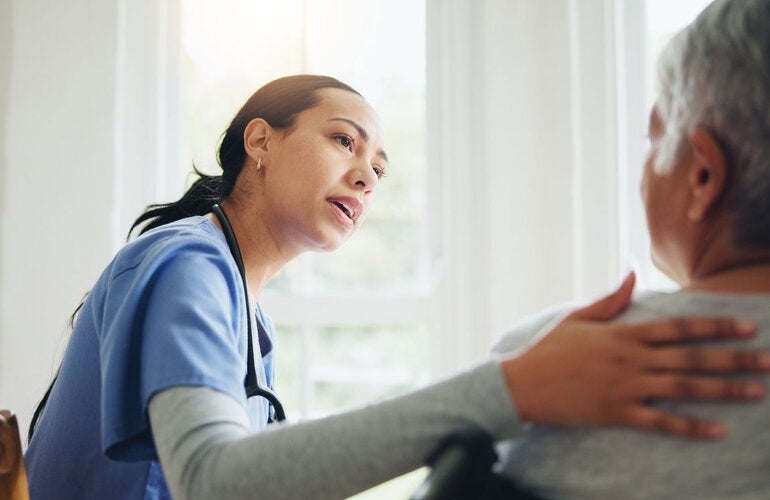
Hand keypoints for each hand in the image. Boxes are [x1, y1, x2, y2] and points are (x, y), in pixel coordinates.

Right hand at [501, 272, 769, 438]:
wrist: (522, 384)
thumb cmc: (548, 349)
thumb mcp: (577, 317)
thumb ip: (611, 299)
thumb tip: (633, 272)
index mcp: (623, 334)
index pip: (679, 328)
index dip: (715, 326)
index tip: (747, 326)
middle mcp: (630, 359)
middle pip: (691, 358)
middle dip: (734, 359)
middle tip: (768, 361)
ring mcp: (625, 387)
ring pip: (684, 388)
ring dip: (723, 390)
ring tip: (756, 391)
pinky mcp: (616, 412)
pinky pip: (661, 422)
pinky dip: (690, 427)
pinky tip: (718, 430)